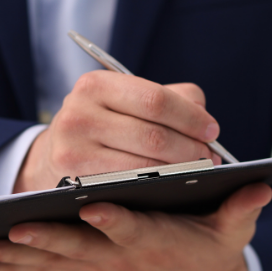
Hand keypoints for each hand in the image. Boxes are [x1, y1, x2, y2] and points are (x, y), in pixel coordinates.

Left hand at [0, 183, 271, 270]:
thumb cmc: (214, 247)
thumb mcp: (234, 230)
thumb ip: (243, 209)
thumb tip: (262, 188)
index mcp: (156, 240)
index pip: (133, 229)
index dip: (113, 221)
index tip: (92, 208)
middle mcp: (122, 256)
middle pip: (81, 248)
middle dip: (48, 241)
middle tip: (16, 231)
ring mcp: (101, 265)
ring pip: (56, 261)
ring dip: (18, 258)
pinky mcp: (88, 267)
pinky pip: (47, 269)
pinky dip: (15, 269)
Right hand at [13, 71, 221, 192]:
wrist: (59, 152)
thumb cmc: (108, 123)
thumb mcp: (130, 100)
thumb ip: (173, 98)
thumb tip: (204, 118)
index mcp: (96, 85)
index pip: (155, 100)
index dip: (190, 117)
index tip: (212, 130)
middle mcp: (78, 113)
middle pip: (152, 135)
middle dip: (191, 148)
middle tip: (211, 156)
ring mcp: (72, 148)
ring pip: (144, 165)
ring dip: (180, 170)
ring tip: (199, 170)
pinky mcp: (73, 178)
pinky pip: (128, 185)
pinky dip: (158, 185)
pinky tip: (173, 183)